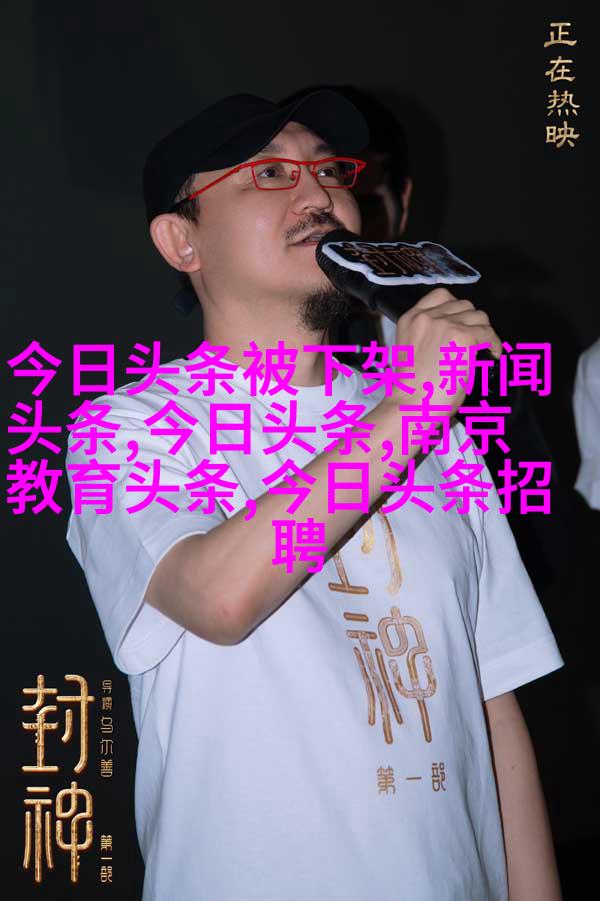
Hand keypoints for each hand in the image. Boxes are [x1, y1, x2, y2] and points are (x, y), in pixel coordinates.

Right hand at [389, 287, 501, 416]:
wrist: (411, 406)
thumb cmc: (411, 390)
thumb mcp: (410, 352)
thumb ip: (427, 335)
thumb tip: (453, 338)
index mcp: (410, 319)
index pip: (441, 296)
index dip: (455, 309)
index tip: (461, 324)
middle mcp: (427, 317)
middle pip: (464, 305)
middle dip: (471, 323)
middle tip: (474, 344)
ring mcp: (445, 324)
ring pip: (479, 316)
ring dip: (483, 333)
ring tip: (482, 351)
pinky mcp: (463, 336)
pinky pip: (489, 333)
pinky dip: (493, 346)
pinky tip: (490, 358)